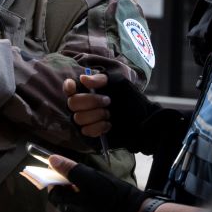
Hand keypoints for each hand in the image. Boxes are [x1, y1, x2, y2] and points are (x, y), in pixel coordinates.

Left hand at [45, 154, 159, 211]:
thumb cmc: (110, 194)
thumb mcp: (90, 177)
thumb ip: (70, 169)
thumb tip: (52, 159)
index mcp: (69, 205)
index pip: (53, 194)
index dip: (55, 183)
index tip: (63, 174)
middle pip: (63, 203)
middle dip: (66, 191)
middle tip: (77, 180)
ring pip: (74, 210)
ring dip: (76, 199)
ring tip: (89, 189)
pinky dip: (86, 207)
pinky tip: (98, 201)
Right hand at [63, 73, 189, 156]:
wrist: (142, 119)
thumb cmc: (130, 98)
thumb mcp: (119, 83)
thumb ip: (101, 79)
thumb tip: (83, 78)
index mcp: (87, 90)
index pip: (69, 88)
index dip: (69, 87)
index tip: (75, 87)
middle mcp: (83, 105)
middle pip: (72, 103)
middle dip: (91, 102)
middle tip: (108, 101)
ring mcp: (85, 120)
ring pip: (78, 118)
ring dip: (97, 115)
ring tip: (110, 114)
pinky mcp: (90, 133)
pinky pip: (85, 131)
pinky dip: (98, 127)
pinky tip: (109, 125)